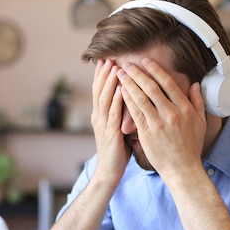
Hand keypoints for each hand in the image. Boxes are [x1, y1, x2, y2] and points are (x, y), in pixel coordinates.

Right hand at [90, 59, 130, 182]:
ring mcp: (103, 126)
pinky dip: (117, 101)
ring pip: (104, 100)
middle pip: (99, 91)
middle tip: (108, 57)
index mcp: (100, 116)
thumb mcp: (118, 128)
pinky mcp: (110, 134)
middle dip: (103, 74)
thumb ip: (121, 113)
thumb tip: (130, 98)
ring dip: (109, 83)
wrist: (110, 171)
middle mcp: (98, 118)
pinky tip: (122, 90)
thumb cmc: (117, 151)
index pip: (99, 91)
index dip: (102, 75)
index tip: (107, 59)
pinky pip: (113, 114)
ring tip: (114, 68)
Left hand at [117, 58, 206, 180]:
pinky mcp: (147, 134)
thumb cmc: (191, 147)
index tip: (146, 61)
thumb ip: (197, 102)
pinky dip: (128, 100)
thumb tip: (194, 84)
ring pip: (141, 98)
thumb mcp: (200, 122)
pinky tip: (121, 92)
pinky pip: (135, 113)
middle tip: (127, 64)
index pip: (168, 84)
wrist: (182, 169)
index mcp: (185, 109)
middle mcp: (171, 114)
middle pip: (152, 88)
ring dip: (129, 84)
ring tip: (120, 74)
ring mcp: (158, 124)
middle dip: (138, 74)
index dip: (156, 70)